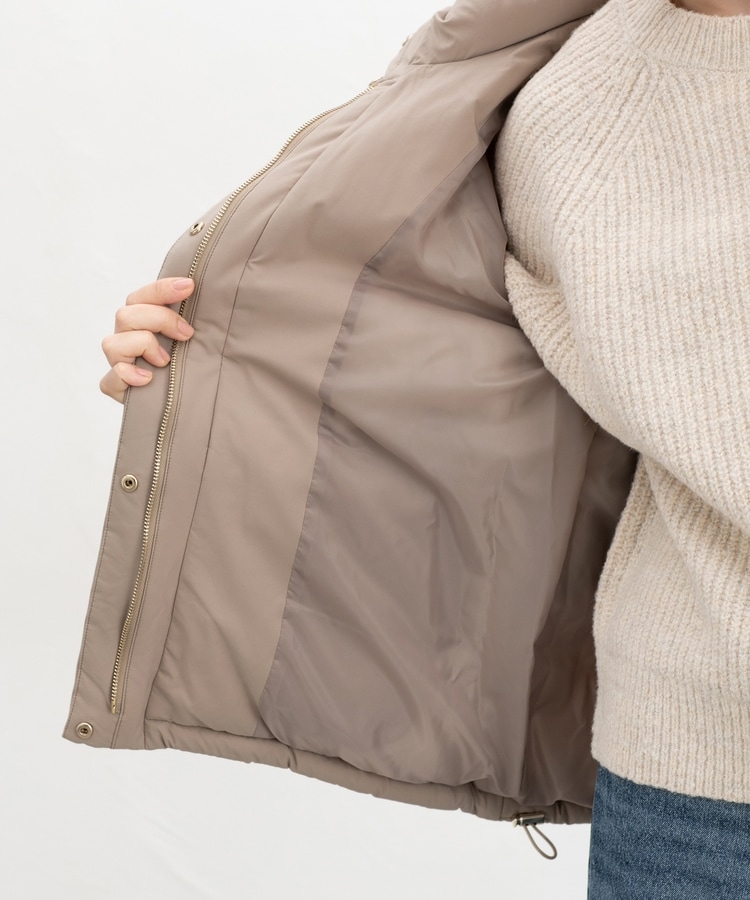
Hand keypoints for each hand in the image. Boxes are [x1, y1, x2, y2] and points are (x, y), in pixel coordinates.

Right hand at [100, 277, 195, 402]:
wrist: (184, 402)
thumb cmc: (190, 367)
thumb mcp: (194, 340)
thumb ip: (190, 319)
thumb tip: (200, 291)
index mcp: (142, 321)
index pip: (142, 296)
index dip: (162, 289)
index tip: (189, 286)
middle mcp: (126, 338)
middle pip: (126, 315)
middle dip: (159, 319)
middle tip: (186, 334)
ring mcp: (118, 362)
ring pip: (113, 343)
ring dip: (142, 346)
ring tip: (165, 361)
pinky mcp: (115, 387)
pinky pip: (110, 379)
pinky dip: (128, 376)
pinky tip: (148, 379)